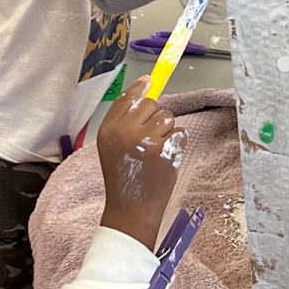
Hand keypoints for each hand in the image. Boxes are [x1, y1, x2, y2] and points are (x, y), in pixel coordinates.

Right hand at [97, 77, 184, 248]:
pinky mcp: (165, 150)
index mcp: (108, 130)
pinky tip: (166, 157)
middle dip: (155, 117)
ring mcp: (146, 140)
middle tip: (149, 138)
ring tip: (156, 150)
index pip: (127, 98)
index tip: (150, 79)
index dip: (140, 88)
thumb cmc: (125, 175)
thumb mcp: (113, 145)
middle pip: (151, 104)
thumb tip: (146, 84)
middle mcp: (125, 131)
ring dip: (167, 131)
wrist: (132, 208)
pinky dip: (178, 143)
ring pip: (168, 117)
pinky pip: (180, 132)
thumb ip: (125, 119)